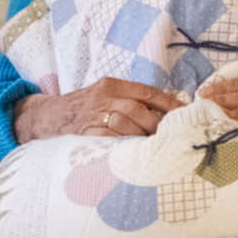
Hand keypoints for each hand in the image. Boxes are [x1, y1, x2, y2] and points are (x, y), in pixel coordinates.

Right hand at [14, 77, 184, 142]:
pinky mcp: (87, 133)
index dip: (169, 103)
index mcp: (112, 85)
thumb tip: (165, 111)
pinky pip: (111, 140)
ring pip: (126, 125)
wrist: (52, 116)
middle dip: (157, 124)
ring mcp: (94, 116)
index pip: (147, 92)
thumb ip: (130, 99)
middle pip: (138, 110)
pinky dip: (126, 146)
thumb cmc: (86, 106)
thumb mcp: (106, 93)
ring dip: (143, 137)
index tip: (185, 112)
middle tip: (171, 135)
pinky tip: (136, 152)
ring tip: (155, 145)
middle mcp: (103, 97)